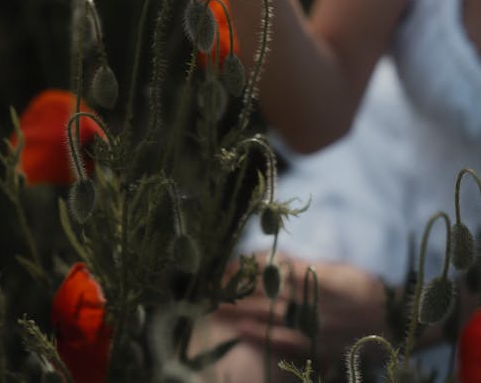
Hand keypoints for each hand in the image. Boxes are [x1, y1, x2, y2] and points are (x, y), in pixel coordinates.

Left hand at [214, 253, 386, 359]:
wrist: (397, 322)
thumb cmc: (367, 290)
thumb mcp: (340, 270)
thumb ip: (309, 266)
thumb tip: (278, 261)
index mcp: (319, 275)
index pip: (276, 268)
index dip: (250, 267)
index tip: (228, 264)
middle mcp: (315, 298)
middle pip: (267, 290)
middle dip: (238, 288)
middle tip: (211, 283)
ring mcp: (316, 324)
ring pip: (270, 314)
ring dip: (240, 309)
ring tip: (215, 303)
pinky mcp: (317, 346)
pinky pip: (283, 340)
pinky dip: (259, 333)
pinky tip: (239, 328)